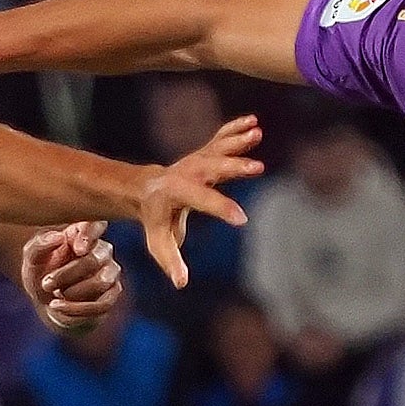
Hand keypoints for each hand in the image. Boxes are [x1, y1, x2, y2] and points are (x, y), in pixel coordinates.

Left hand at [24, 221, 121, 329]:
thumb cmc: (42, 272)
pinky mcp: (112, 295)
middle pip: (94, 258)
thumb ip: (39, 246)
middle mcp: (101, 249)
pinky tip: (57, 306)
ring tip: (54, 296)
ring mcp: (110, 271)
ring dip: (73, 292)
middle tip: (46, 284)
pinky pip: (102, 304)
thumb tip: (58, 237)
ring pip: (101, 281)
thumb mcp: (32, 260)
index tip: (78, 249)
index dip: (90, 235)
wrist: (48, 302)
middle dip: (66, 275)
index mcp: (82, 233)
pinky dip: (77, 308)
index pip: (97, 224)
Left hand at [134, 115, 261, 288]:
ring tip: (257, 133)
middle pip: (212, 169)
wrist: (146, 189)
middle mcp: (187, 172)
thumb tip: (181, 283)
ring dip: (237, 141)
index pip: (202, 201)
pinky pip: (220, 138)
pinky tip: (253, 122)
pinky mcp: (205, 152)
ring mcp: (196, 159)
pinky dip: (235, 129)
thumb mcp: (159, 241)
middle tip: (257, 168)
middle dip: (234, 167)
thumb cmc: (156, 220)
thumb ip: (170, 260)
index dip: (221, 209)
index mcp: (177, 194)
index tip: (242, 219)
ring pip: (218, 148)